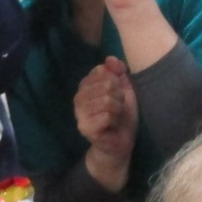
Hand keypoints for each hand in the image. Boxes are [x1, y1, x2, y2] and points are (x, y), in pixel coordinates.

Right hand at [75, 58, 137, 190]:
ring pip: (107, 99)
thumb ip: (117, 72)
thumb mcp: (124, 90)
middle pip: (106, 84)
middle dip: (119, 97)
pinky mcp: (85, 127)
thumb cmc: (121, 116)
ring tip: (116, 117)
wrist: (121, 143)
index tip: (117, 94)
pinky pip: (106, 115)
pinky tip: (112, 125)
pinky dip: (115, 119)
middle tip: (118, 108)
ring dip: (118, 109)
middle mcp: (78, 98)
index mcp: (85, 86)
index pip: (101, 71)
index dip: (116, 82)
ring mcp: (79, 113)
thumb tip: (110, 58)